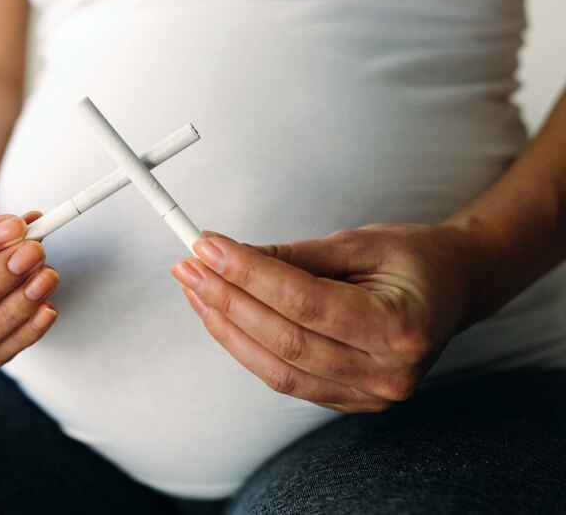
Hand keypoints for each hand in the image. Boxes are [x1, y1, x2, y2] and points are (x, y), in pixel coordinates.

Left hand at [171, 223, 477, 412]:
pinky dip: (247, 348)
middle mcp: (388, 371)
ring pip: (277, 369)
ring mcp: (369, 394)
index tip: (208, 247)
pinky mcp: (349, 401)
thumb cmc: (413, 260)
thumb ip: (295, 256)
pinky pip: (285, 379)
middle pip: (285, 341)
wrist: (455, 290)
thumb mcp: (359, 243)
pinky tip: (222, 316)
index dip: (249, 275)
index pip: (305, 302)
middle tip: (189, 266)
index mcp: (400, 325)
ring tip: (196, 289)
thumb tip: (230, 256)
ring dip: (226, 328)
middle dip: (227, 300)